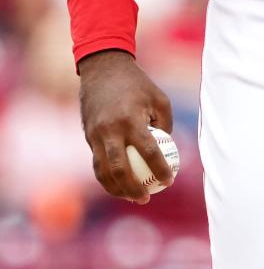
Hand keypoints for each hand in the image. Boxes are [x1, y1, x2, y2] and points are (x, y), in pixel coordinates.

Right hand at [78, 49, 173, 204]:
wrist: (102, 70)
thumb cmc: (138, 85)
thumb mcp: (159, 99)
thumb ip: (165, 125)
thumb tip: (170, 150)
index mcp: (131, 120)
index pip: (148, 151)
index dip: (160, 169)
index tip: (169, 181)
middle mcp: (110, 130)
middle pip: (120, 169)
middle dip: (133, 189)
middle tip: (147, 198)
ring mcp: (95, 135)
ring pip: (103, 171)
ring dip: (117, 189)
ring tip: (134, 197)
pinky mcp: (88, 137)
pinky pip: (97, 163)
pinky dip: (106, 178)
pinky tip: (119, 186)